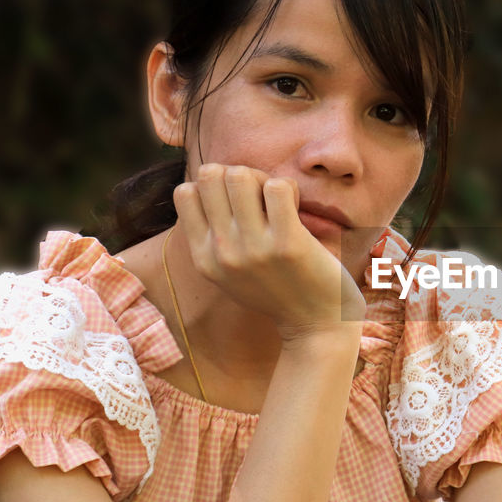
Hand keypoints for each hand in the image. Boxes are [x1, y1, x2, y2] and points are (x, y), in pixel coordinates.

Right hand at [173, 163, 366, 338]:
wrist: (316, 326)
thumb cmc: (278, 290)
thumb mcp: (231, 272)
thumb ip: (214, 236)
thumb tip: (210, 180)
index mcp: (204, 258)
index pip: (185, 192)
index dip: (214, 186)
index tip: (238, 204)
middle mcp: (222, 252)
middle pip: (211, 175)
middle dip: (239, 176)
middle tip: (262, 198)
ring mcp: (253, 248)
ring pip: (240, 175)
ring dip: (264, 180)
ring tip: (279, 202)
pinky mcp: (287, 244)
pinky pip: (277, 187)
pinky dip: (289, 189)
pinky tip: (297, 209)